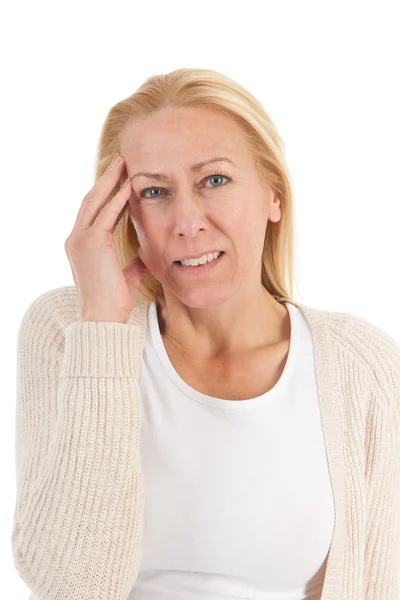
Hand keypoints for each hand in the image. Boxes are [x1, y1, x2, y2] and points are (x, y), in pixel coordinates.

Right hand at [64, 154, 147, 322]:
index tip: (120, 178)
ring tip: (124, 164)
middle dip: (106, 179)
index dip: (106, 193)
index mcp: (81, 245)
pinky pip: (105, 215)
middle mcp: (76, 238)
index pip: (94, 211)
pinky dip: (117, 200)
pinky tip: (130, 187)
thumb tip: (145, 257)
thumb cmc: (114, 300)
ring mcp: (80, 240)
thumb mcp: (126, 276)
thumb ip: (133, 263)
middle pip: (91, 200)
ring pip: (95, 202)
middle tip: (121, 161)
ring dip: (110, 181)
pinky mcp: (91, 244)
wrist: (103, 317)